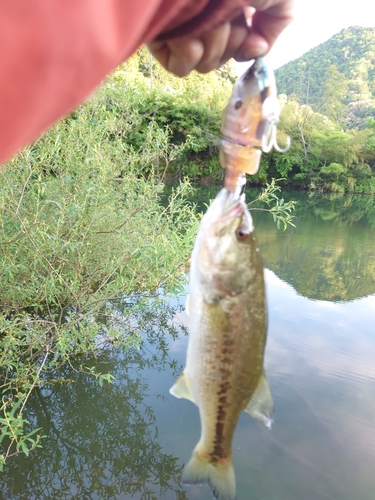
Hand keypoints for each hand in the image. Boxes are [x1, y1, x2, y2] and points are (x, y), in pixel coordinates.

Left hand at [147, 0, 293, 76]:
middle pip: (220, 59)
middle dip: (229, 42)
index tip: (248, 28)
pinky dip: (189, 53)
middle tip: (227, 12)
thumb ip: (276, 24)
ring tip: (208, 13)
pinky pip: (181, 67)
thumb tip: (254, 50)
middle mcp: (201, 17)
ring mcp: (180, 27)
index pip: (234, 47)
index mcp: (224, 6)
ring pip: (203, 65)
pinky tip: (189, 28)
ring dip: (212, 43)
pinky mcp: (158, 35)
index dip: (243, 45)